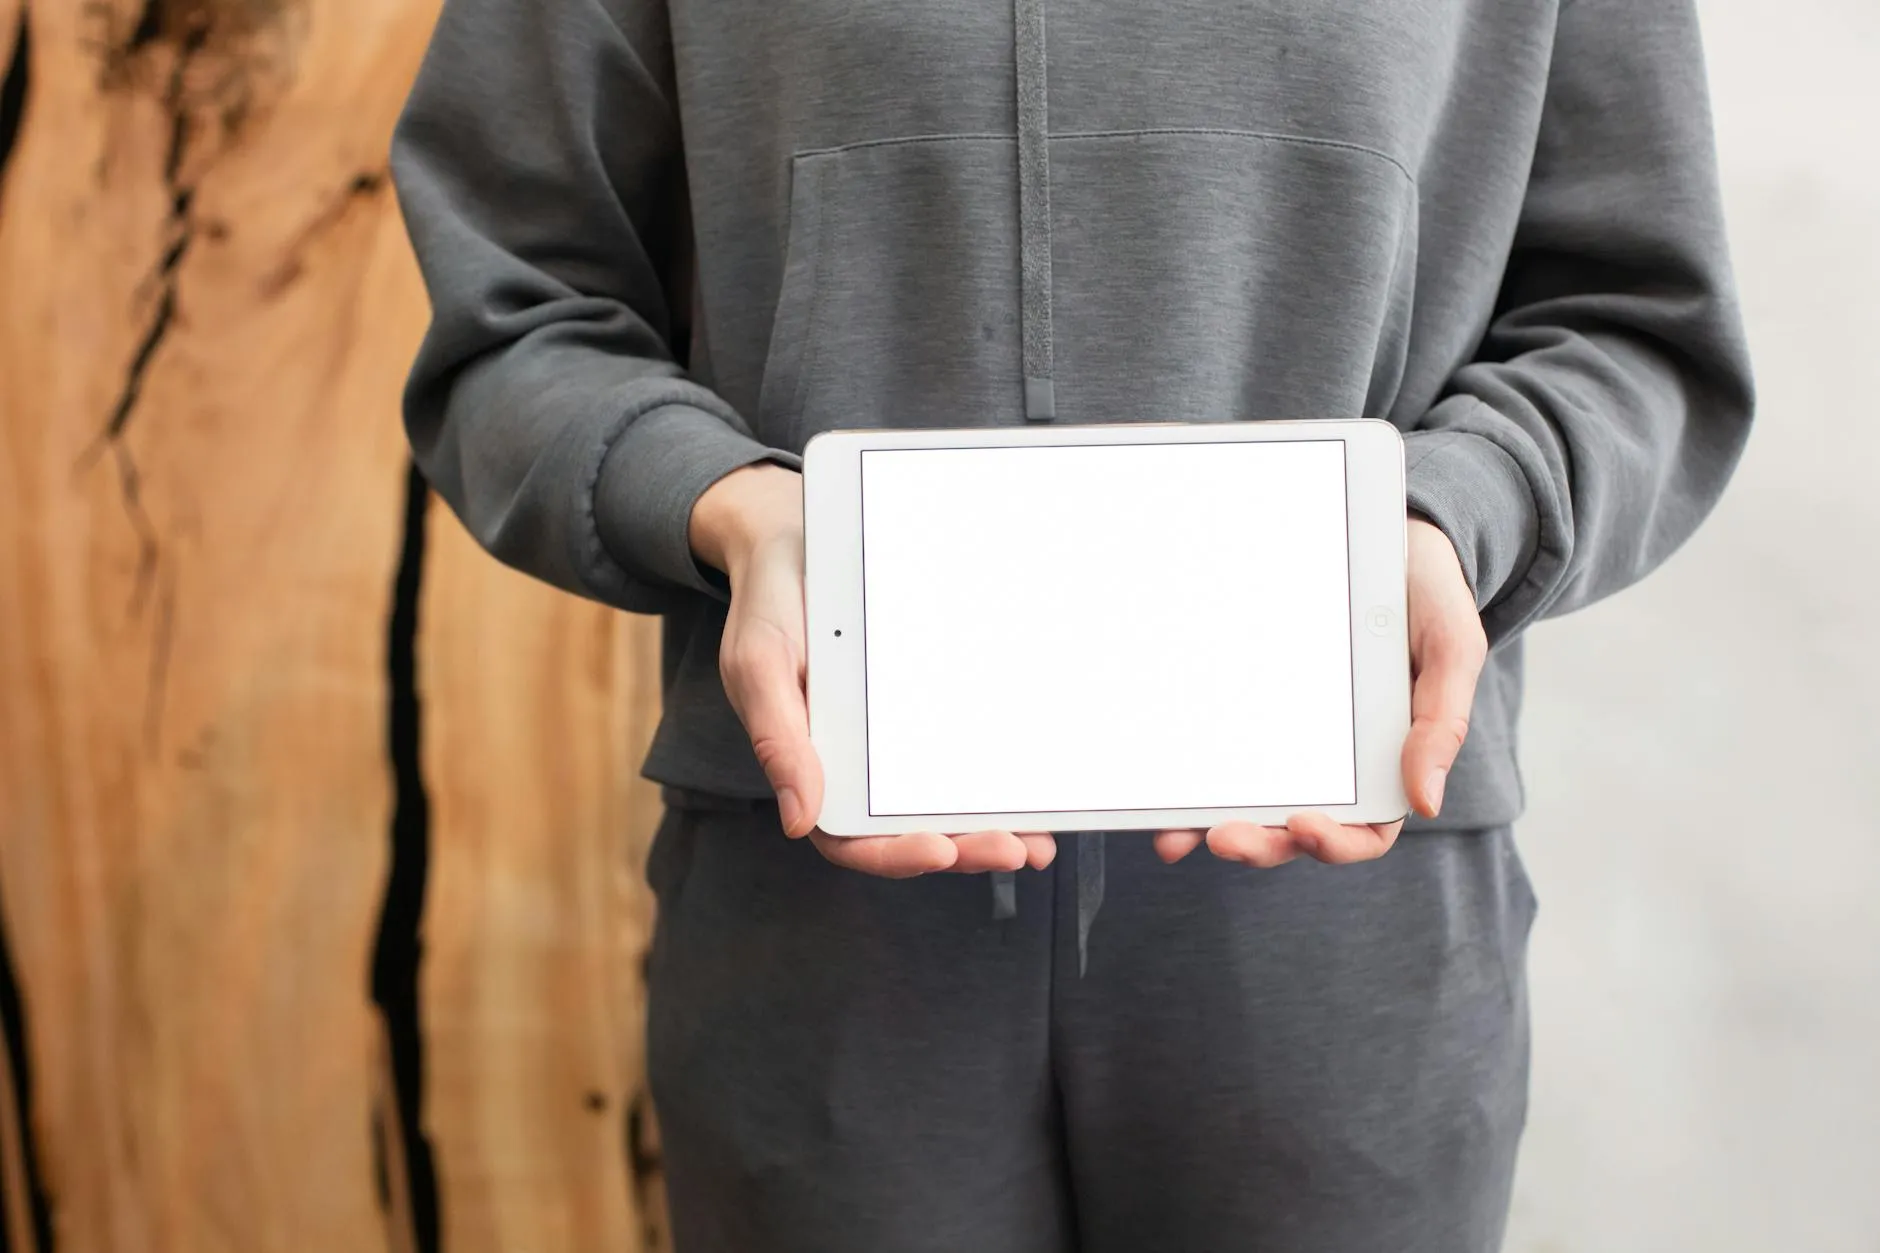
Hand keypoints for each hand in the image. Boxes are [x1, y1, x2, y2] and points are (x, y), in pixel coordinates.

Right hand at [690, 464, 1055, 876]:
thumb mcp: (760, 664)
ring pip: (943, 802)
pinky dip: (1001, 777)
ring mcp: (896, 738)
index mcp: (814, 764)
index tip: (939, 850)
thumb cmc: (770, 606)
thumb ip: (778, 739)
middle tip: (1015, 849)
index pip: (850, 836)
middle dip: (964, 848)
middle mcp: (859, 763)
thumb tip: (798, 821)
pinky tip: (1040, 788)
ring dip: (991, 829)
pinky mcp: (929, 702)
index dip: (895, 854)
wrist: (796, 540)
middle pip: (910, 830)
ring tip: (1038, 842)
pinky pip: (965, 745)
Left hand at [1154, 516, 1486, 867]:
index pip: (1362, 830)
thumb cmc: (1427, 599)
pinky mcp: (1246, 701)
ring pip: (1247, 799)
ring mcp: (1285, 736)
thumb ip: (1442, 724)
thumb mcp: (1451, 650)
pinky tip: (1157, 779)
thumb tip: (1426, 801)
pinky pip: (1215, 743)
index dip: (1334, 843)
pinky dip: (1187, 772)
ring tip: (1173, 834)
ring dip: (1208, 824)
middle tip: (1223, 838)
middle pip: (1292, 829)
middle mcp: (1331, 762)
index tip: (1305, 825)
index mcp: (1384, 763)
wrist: (1387, 538)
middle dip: (1258, 843)